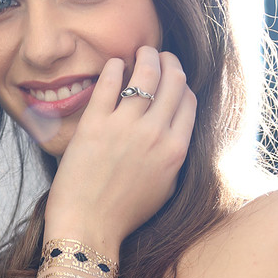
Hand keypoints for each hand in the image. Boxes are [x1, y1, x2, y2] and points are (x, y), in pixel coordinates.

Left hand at [44, 47, 196, 246]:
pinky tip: (114, 63)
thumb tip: (176, 128)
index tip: (173, 76)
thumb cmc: (124, 213)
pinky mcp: (94, 125)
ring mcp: (124, 128)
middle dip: (169, 61)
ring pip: (145, 75)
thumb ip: (174, 155)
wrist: (89, 226)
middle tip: (159, 54)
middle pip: (172, 81)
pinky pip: (110, 83)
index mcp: (175, 150)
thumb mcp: (165, 187)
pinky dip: (115, 67)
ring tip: (140, 51)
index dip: (182, 83)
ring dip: (146, 56)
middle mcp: (154, 135)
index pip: (188, 100)